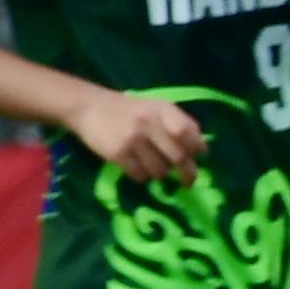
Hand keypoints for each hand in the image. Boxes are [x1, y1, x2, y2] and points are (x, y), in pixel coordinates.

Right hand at [69, 88, 206, 183]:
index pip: (189, 132)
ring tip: (154, 167)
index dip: (197, 148)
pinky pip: (140, 175)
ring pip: (160, 171)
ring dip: (161, 174)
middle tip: (188, 182)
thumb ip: (177, 123)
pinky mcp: (117, 154)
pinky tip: (137, 168)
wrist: (88, 106)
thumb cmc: (129, 110)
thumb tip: (201, 150)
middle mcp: (149, 123)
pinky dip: (142, 176)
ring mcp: (133, 139)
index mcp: (162, 110)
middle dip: (188, 174)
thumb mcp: (155, 107)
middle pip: (179, 157)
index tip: (198, 156)